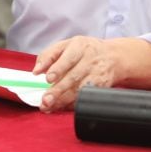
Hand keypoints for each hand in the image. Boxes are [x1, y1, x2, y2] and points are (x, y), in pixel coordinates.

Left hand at [32, 36, 150, 112]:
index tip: (48, 78)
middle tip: (45, 100)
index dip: (58, 68)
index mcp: (80, 46)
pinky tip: (61, 107)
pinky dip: (72, 104)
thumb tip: (36, 71)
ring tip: (49, 107)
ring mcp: (97, 75)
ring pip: (80, 90)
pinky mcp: (101, 87)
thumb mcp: (67, 45)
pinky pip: (86, 97)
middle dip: (58, 90)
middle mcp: (90, 60)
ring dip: (64, 100)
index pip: (68, 58)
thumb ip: (49, 55)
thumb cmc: (84, 50)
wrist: (114, 57)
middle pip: (73, 77)